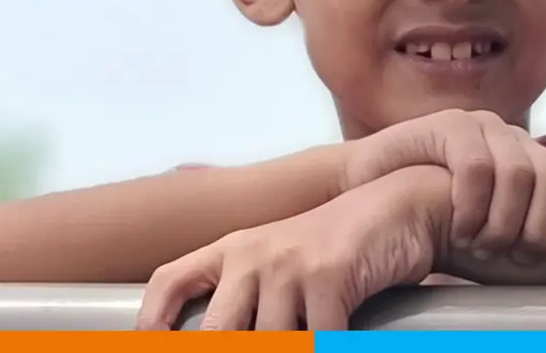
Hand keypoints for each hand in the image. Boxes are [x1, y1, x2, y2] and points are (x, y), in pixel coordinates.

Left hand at [137, 167, 447, 330]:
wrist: (401, 207)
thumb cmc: (342, 248)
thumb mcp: (285, 261)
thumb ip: (251, 294)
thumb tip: (225, 329)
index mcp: (235, 250)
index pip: (171, 280)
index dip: (149, 319)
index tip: (143, 344)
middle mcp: (253, 255)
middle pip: (214, 332)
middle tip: (257, 349)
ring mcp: (288, 265)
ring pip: (268, 342)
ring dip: (291, 346)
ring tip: (306, 333)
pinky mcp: (328, 276)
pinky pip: (318, 339)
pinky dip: (329, 345)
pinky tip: (340, 340)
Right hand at [342, 109, 545, 263]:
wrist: (366, 190)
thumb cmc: (430, 219)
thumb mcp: (491, 231)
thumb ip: (526, 238)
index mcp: (536, 163)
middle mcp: (517, 141)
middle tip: (521, 259)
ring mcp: (486, 128)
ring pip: (524, 173)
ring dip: (506, 223)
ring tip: (481, 248)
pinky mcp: (450, 126)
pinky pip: (478, 167)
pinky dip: (473, 207)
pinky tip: (459, 229)